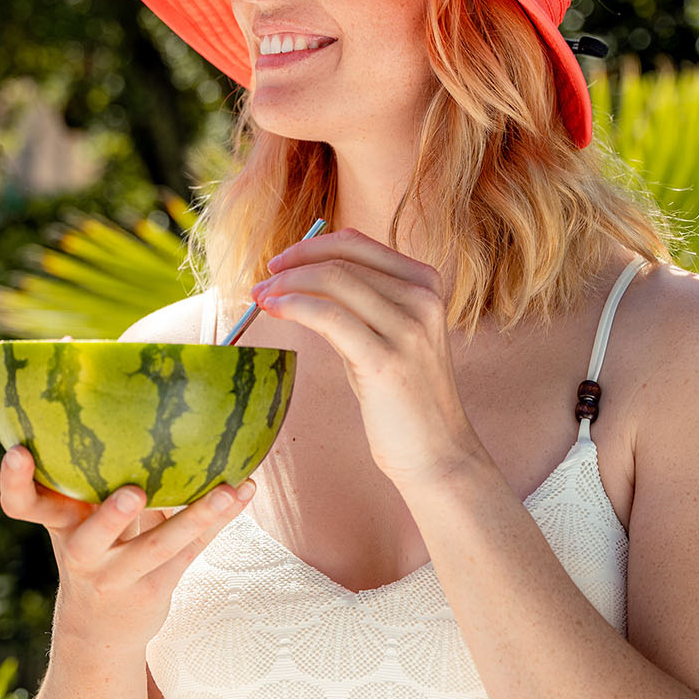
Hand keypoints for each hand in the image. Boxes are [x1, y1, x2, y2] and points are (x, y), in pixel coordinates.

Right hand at [0, 446, 254, 651]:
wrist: (97, 632)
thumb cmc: (92, 549)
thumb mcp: (77, 517)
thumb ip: (92, 473)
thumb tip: (121, 389)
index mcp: (58, 525)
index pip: (21, 504)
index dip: (14, 481)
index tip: (17, 451)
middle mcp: (82, 555)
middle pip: (90, 540)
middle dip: (110, 518)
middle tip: (133, 493)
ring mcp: (117, 578)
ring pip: (159, 548)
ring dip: (195, 517)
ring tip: (228, 490)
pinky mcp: (152, 591)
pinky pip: (190, 552)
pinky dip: (219, 520)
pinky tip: (245, 491)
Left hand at [251, 227, 482, 492]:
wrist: (437, 454)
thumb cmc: (403, 397)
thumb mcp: (386, 336)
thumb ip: (359, 304)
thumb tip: (302, 280)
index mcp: (425, 283)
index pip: (357, 244)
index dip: (310, 248)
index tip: (278, 264)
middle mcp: (422, 298)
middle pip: (342, 260)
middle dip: (292, 267)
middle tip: (260, 285)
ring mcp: (409, 328)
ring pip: (334, 281)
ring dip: (287, 285)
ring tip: (260, 298)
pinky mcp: (387, 360)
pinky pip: (330, 317)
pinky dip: (296, 306)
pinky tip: (276, 310)